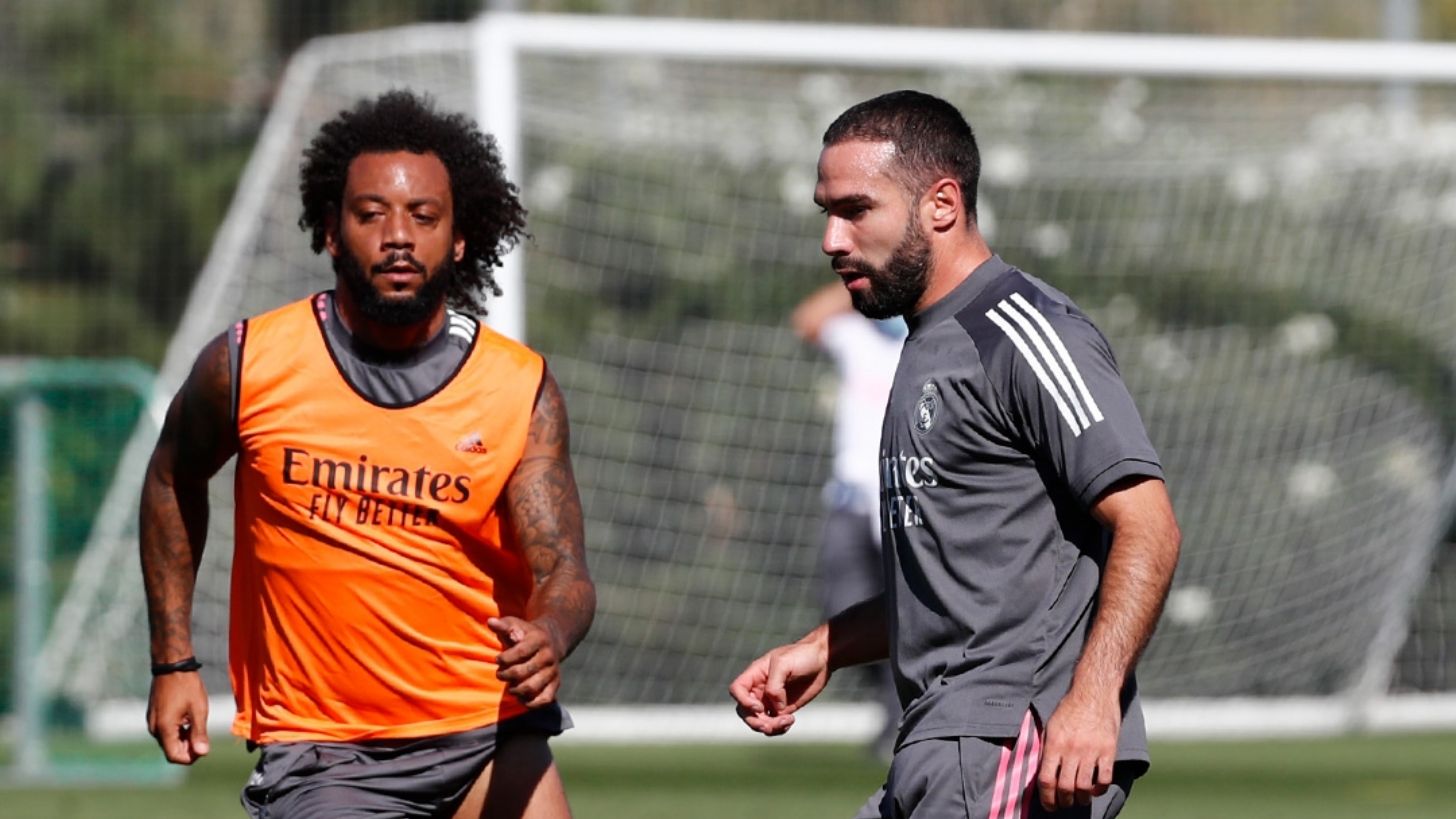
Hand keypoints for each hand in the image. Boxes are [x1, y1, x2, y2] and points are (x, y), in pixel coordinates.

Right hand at [147, 671, 209, 764]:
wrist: (172, 666)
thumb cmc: (187, 686)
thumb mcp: (199, 710)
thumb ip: (199, 733)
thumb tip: (202, 753)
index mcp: (164, 729)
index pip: (174, 756)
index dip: (191, 757)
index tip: (204, 747)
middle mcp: (154, 728)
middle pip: (171, 750)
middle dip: (188, 747)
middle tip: (203, 733)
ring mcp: (152, 722)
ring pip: (168, 741)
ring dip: (183, 738)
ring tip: (196, 723)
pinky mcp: (154, 715)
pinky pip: (165, 731)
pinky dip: (177, 730)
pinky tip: (188, 718)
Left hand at [489, 616, 561, 708]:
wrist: (552, 640)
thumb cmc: (527, 634)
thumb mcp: (516, 624)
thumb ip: (504, 625)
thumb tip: (491, 622)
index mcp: (539, 639)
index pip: (520, 652)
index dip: (504, 658)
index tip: (498, 659)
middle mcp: (549, 656)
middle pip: (523, 672)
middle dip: (506, 675)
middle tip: (500, 673)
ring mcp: (553, 671)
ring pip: (532, 688)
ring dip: (515, 690)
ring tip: (510, 686)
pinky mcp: (556, 684)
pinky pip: (544, 700)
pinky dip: (530, 703)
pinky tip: (520, 697)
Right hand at [727, 635, 829, 735]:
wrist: (822, 660)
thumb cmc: (801, 655)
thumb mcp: (784, 663)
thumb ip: (774, 686)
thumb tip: (776, 708)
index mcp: (755, 675)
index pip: (737, 690)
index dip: (743, 702)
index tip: (760, 707)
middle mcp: (759, 689)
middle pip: (745, 711)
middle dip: (755, 721)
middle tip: (770, 725)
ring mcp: (770, 701)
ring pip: (759, 721)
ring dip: (769, 727)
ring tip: (787, 721)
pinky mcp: (783, 709)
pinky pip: (774, 724)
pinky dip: (779, 728)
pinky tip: (790, 721)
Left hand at [1037, 689, 1118, 810]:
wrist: (1094, 691)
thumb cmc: (1070, 708)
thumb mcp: (1052, 726)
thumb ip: (1048, 749)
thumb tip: (1043, 774)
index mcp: (1054, 744)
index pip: (1046, 780)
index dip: (1047, 798)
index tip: (1049, 805)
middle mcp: (1071, 749)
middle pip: (1065, 787)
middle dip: (1064, 801)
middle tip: (1065, 804)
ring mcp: (1091, 751)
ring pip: (1084, 787)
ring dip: (1081, 798)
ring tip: (1080, 799)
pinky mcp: (1108, 750)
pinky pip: (1104, 779)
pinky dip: (1099, 789)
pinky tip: (1095, 789)